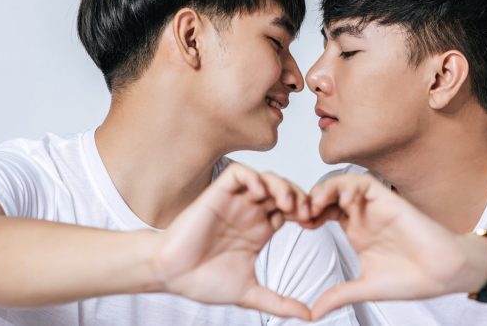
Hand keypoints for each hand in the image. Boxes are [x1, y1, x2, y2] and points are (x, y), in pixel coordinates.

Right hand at [152, 163, 312, 319]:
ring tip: (286, 203)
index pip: (293, 210)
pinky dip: (253, 177)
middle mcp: (250, 213)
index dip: (307, 212)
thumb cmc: (203, 281)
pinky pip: (240, 174)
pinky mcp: (217, 194)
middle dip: (300, 196)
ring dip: (281, 185)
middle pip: (285, 190)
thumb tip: (309, 316)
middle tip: (305, 212)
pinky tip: (260, 193)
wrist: (172, 275)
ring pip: (266, 178)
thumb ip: (279, 304)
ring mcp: (235, 202)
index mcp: (260, 230)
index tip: (315, 224)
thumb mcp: (250, 293)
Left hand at [305, 174, 486, 319]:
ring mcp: (375, 207)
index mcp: (355, 231)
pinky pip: (364, 183)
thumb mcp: (365, 288)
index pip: (323, 212)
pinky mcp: (388, 200)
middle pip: (329, 194)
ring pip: (342, 183)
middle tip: (298, 211)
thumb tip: (313, 313)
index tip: (294, 224)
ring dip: (325, 189)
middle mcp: (363, 216)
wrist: (443, 274)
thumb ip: (338, 295)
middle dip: (310, 198)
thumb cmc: (412, 279)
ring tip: (314, 204)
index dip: (306, 214)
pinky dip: (348, 185)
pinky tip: (341, 200)